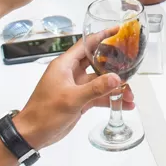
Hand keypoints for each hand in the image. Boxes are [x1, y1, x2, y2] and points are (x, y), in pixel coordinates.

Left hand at [13, 36, 132, 147]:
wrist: (33, 134)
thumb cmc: (44, 112)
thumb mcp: (71, 99)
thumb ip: (95, 88)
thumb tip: (116, 78)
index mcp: (65, 65)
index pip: (86, 44)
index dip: (103, 36)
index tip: (118, 31)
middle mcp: (71, 73)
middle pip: (97, 62)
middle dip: (115, 65)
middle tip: (132, 65)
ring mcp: (76, 87)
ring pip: (100, 81)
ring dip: (115, 87)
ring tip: (130, 95)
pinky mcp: (79, 100)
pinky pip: (98, 96)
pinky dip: (110, 99)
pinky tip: (124, 104)